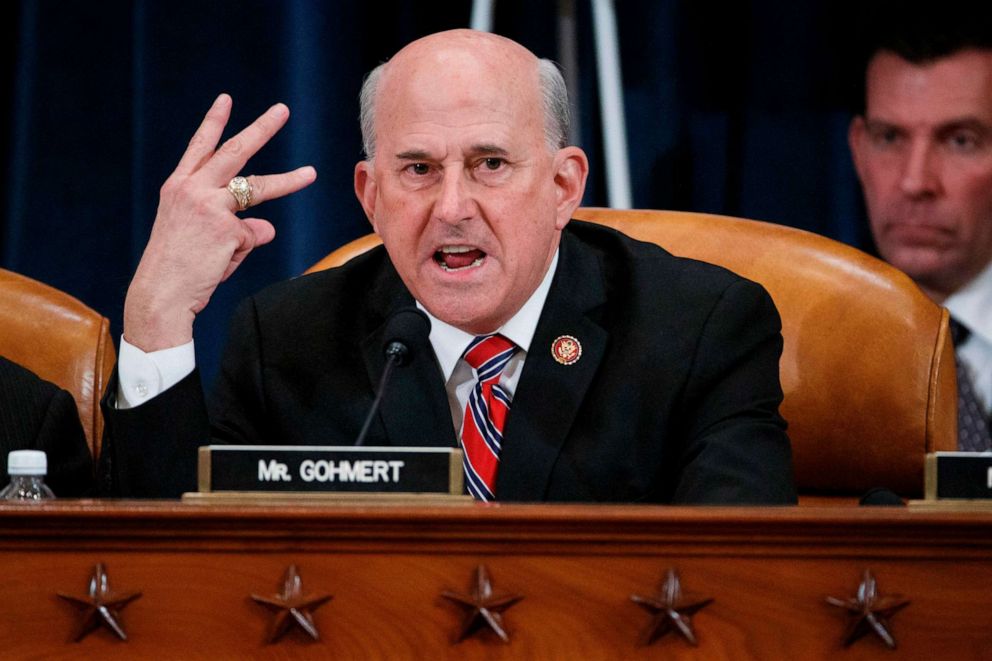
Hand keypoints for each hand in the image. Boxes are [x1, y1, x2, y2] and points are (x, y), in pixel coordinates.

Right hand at [124, 94, 316, 350]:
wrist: (161, 293)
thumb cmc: (178, 267)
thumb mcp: (202, 237)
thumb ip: (235, 226)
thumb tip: (269, 228)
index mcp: (179, 187)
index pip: (200, 147)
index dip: (214, 123)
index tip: (226, 99)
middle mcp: (192, 188)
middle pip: (236, 151)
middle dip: (261, 128)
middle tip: (283, 110)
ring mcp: (210, 205)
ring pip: (258, 188)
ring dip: (289, 181)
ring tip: (311, 173)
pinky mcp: (226, 227)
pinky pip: (249, 238)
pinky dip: (239, 254)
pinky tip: (218, 263)